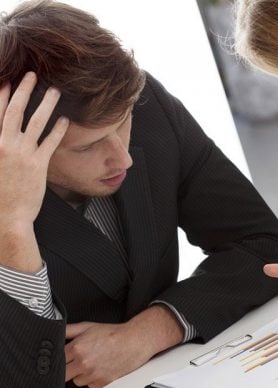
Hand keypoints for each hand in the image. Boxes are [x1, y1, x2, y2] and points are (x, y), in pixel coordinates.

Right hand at [0, 72, 67, 226]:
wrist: (6, 216)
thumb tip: (3, 133)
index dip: (3, 95)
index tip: (8, 80)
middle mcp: (5, 144)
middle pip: (16, 111)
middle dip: (24, 90)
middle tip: (32, 75)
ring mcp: (23, 153)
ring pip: (36, 122)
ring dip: (46, 104)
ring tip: (55, 91)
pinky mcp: (39, 164)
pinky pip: (51, 142)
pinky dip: (58, 130)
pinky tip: (65, 120)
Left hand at [65, 305, 183, 387]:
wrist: (133, 341)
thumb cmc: (113, 333)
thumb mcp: (88, 326)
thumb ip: (68, 329)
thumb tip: (54, 330)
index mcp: (78, 347)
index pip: (57, 359)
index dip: (61, 357)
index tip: (67, 354)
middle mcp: (83, 363)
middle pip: (63, 374)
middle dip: (69, 366)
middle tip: (79, 358)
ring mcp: (92, 375)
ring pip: (76, 380)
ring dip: (81, 373)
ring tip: (93, 360)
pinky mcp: (101, 383)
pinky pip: (89, 384)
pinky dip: (92, 378)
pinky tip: (100, 366)